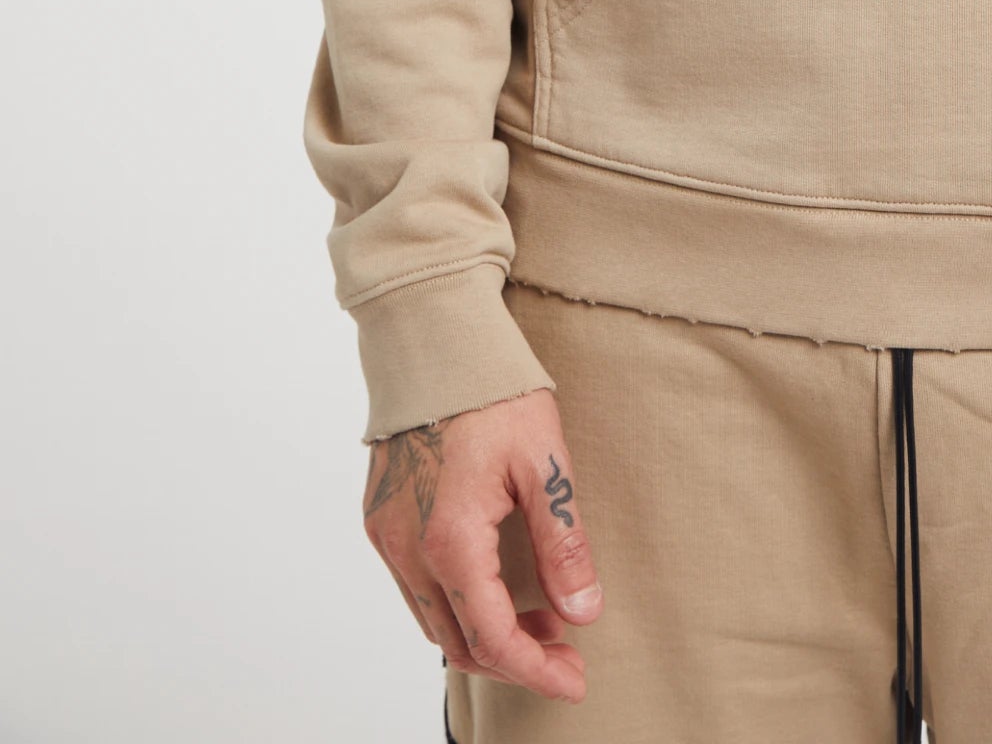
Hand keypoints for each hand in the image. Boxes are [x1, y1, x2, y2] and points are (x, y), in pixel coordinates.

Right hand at [361, 387, 602, 699]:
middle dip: (516, 658)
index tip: (575, 680)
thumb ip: (563, 543)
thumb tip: (583, 612)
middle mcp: (408, 549)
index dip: (537, 670)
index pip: (493, 638)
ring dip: (485, 633)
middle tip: (566, 651)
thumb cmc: (491, 390)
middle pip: (460, 642)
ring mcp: (388, 536)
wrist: (431, 337)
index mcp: (451, 540)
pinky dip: (456, 604)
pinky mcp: (381, 519)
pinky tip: (496, 585)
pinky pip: (415, 589)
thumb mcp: (545, 463)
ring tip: (541, 618)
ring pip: (434, 621)